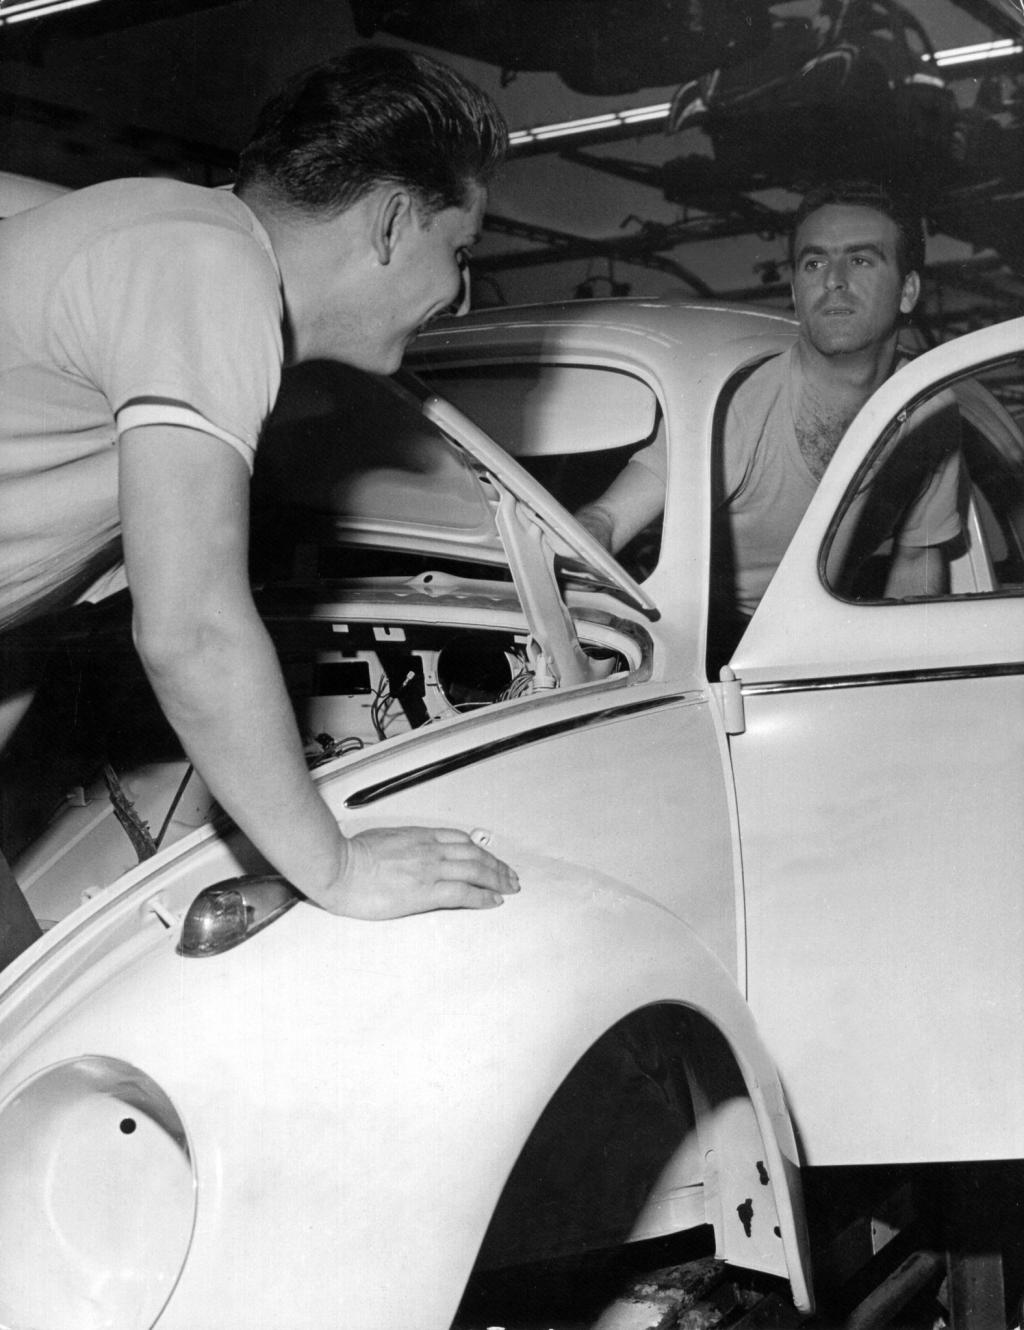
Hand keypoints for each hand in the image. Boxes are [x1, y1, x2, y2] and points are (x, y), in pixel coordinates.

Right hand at [310, 826, 519, 918]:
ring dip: (497, 880)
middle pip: (474, 855)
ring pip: (475, 871)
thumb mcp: (381, 840)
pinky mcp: (425, 892)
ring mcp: (429, 870)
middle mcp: (429, 850)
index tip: (489, 859)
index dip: (479, 851)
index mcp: (418, 836)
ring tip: (510, 888)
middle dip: (496, 866)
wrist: (338, 867)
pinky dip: (482, 896)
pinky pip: (463, 893)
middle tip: (510, 876)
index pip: (460, 841)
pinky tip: (493, 901)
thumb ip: (400, 845)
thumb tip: (404, 852)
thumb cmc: (349, 856)